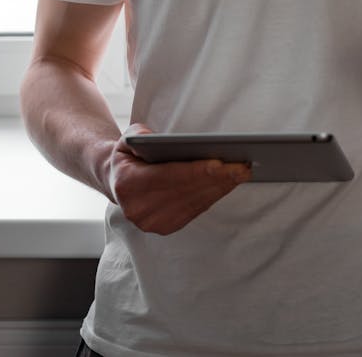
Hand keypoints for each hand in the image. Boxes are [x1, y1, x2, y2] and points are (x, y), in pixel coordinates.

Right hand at [107, 124, 250, 234]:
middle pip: (187, 191)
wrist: (117, 182)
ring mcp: (152, 222)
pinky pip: (195, 210)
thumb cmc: (129, 154)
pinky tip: (228, 183)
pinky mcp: (165, 227)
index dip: (196, 171)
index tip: (221, 163)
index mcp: (127, 185)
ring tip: (242, 172)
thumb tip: (161, 140)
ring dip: (221, 188)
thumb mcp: (128, 138)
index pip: (169, 176)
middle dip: (218, 178)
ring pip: (195, 203)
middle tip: (243, 166)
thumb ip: (140, 134)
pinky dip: (213, 195)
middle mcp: (139, 209)